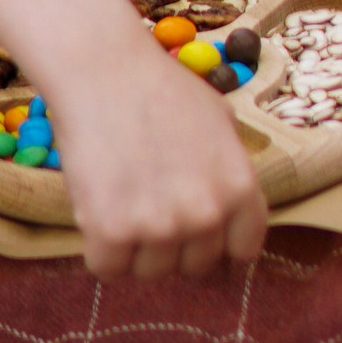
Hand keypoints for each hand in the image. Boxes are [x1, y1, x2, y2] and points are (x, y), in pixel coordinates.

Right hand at [37, 20, 271, 281]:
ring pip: (151, 272)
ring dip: (136, 248)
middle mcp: (206, 213)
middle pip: (194, 267)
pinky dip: (101, 250)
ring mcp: (160, 226)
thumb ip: (229, 173)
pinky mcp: (112, 233)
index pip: (243, 250)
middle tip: (151, 207)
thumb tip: (228, 212)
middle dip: (175, 245)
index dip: (220, 246)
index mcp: (240, 188)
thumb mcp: (220, 124)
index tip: (201, 239)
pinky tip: (98, 213)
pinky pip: (109, 269)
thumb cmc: (161, 90)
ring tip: (124, 202)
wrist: (105, 70)